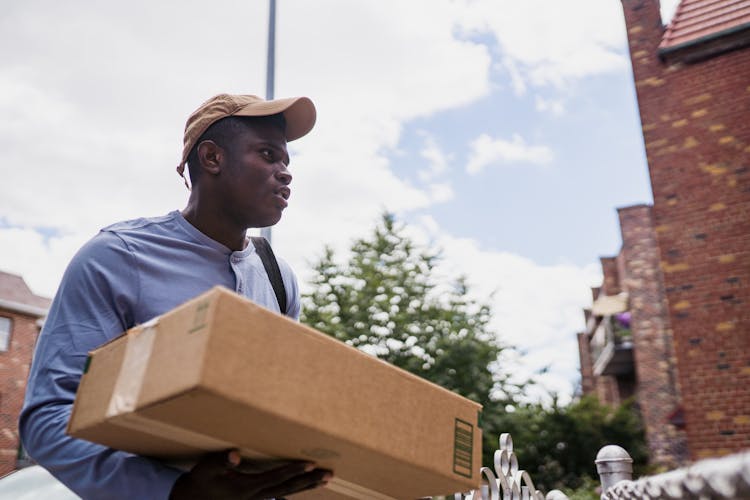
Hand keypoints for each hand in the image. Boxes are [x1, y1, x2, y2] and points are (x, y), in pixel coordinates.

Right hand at [169, 450, 331, 499]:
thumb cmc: (199, 483)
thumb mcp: (205, 469)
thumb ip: (220, 461)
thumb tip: (235, 454)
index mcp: (247, 489)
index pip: (276, 478)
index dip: (293, 470)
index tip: (310, 464)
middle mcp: (256, 497)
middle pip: (288, 488)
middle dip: (309, 480)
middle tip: (329, 474)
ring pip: (287, 493)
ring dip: (306, 486)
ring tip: (324, 480)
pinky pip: (280, 495)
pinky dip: (294, 489)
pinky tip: (304, 486)